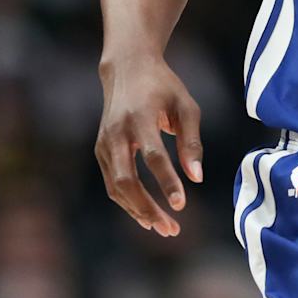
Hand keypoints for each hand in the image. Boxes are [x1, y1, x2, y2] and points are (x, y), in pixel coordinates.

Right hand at [95, 53, 203, 235]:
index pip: (153, 156)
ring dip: (139, 211)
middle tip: (172, 228)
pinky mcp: (101, 150)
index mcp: (140, 117)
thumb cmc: (163, 87)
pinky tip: (147, 215)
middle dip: (148, 207)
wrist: (127, 68)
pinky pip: (112, 183)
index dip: (167, 182)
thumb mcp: (186, 106)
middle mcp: (117, 132)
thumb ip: (191, 141)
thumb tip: (197, 178)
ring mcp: (104, 142)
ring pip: (116, 186)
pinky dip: (128, 202)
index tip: (182, 205)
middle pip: (127, 179)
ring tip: (164, 228)